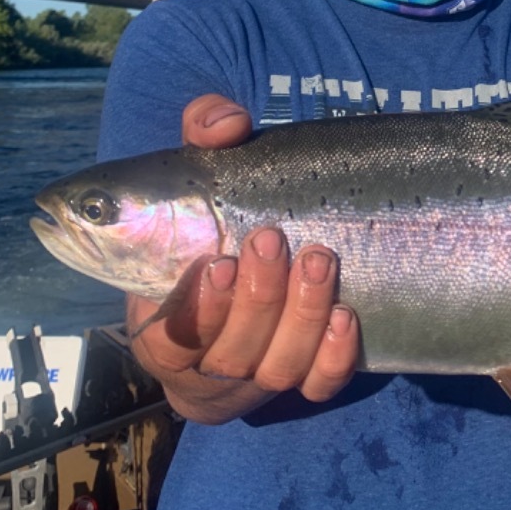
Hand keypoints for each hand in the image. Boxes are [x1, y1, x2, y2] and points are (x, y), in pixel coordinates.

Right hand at [126, 94, 359, 423]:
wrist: (242, 263)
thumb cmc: (212, 224)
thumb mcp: (198, 179)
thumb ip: (201, 139)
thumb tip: (227, 122)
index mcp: (163, 327)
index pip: (171, 341)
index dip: (199, 310)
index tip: (220, 262)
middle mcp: (207, 365)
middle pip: (233, 354)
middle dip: (258, 300)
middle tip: (274, 241)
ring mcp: (257, 379)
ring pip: (279, 369)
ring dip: (301, 317)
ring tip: (318, 260)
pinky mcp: (301, 382)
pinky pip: (319, 387)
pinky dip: (334, 358)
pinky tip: (347, 316)